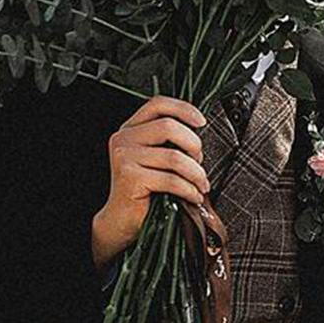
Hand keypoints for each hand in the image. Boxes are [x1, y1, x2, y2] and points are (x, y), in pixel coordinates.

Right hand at [91, 95, 209, 267]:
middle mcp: (124, 138)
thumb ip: (169, 140)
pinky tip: (194, 196)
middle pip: (169, 127)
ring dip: (196, 173)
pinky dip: (189, 189)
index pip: (158, 104)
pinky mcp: (130, 178)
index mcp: (131, 128)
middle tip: (200, 162)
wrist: (121, 219)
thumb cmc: (145, 188)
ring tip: (202, 184)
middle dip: (194, 145)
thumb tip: (200, 132)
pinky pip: (171, 180)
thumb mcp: (156, 157)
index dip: (184, 109)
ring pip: (174, 157)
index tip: (202, 123)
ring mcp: (124, 157)